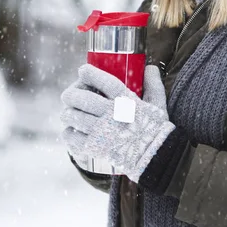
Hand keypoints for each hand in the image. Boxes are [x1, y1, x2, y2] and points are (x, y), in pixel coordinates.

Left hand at [60, 64, 174, 181]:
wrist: (155, 159)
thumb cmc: (156, 130)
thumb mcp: (158, 104)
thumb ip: (154, 84)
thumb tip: (150, 67)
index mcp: (126, 101)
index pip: (103, 82)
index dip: (89, 73)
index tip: (83, 71)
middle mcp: (112, 114)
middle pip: (80, 98)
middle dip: (71, 94)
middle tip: (70, 95)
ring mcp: (102, 132)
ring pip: (72, 116)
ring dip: (68, 112)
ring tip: (70, 113)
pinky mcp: (95, 148)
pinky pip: (72, 136)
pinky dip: (69, 132)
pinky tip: (72, 130)